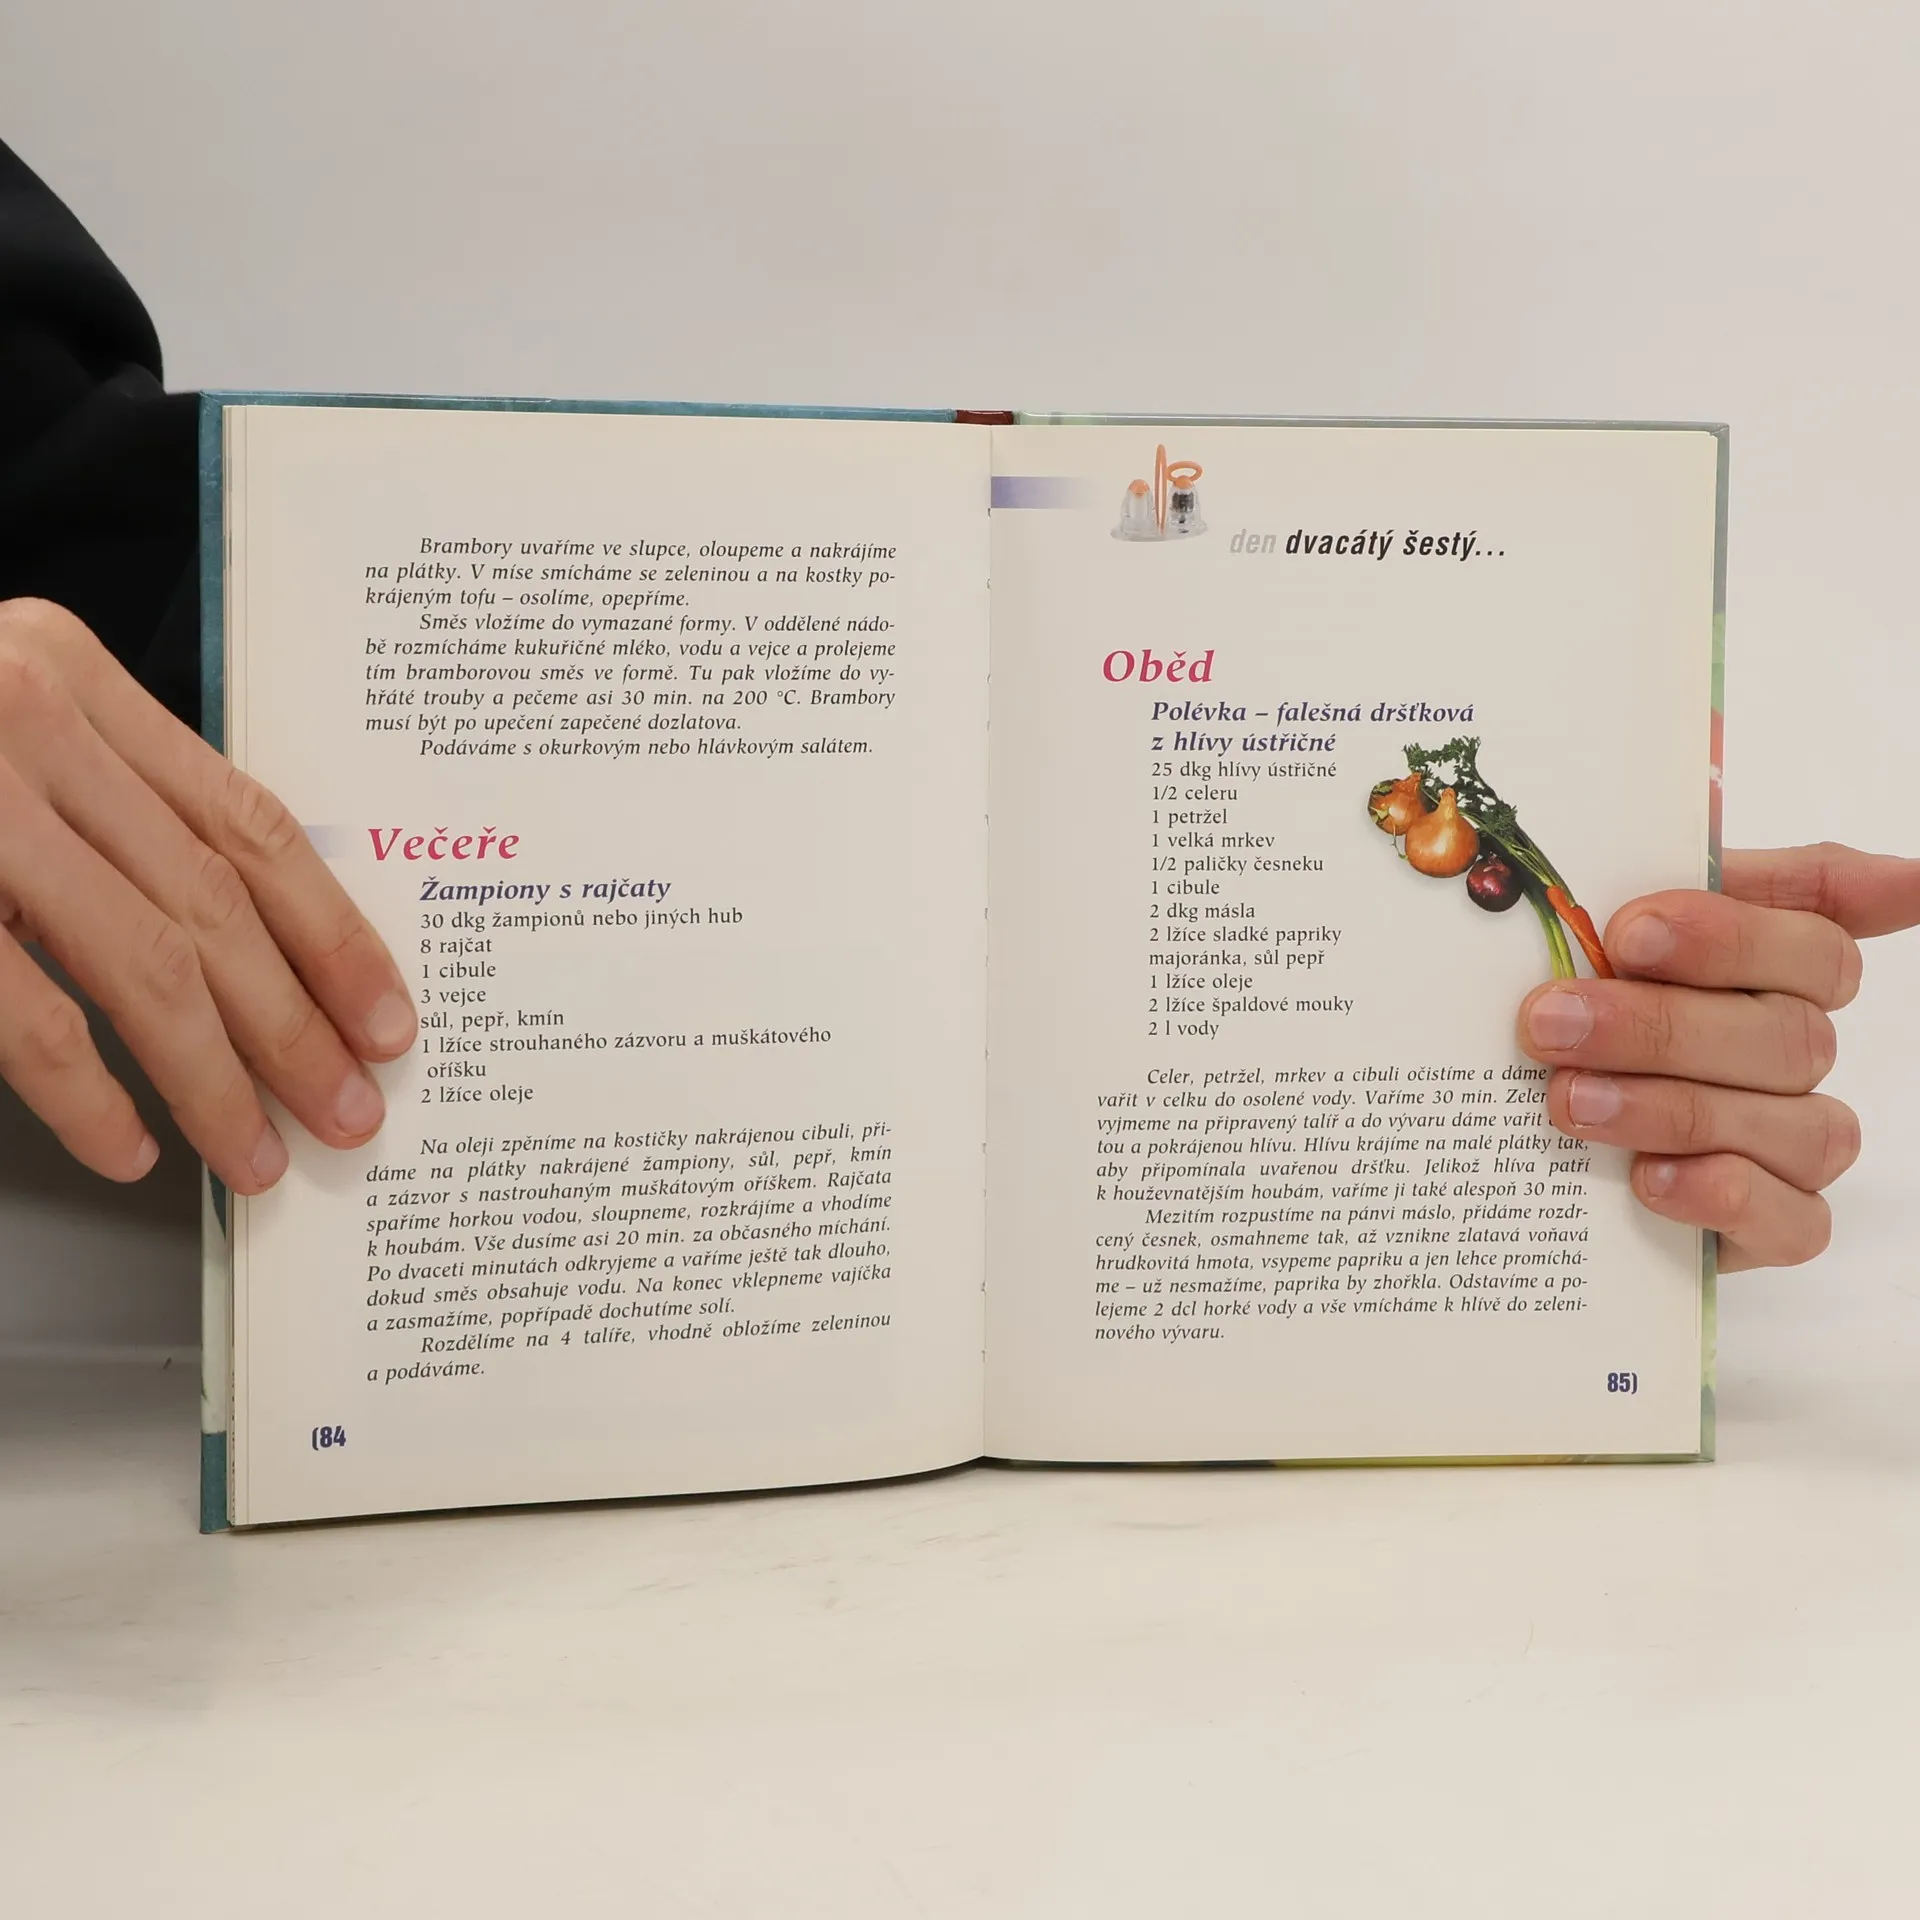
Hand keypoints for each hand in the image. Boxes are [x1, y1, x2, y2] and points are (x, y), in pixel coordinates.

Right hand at [0, 598, 414, 1191]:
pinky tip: (130, 1145)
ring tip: (261, 1151)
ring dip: (215, 1075)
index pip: (251, 824)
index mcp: (73, 679)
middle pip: (213, 902)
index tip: (387, 1017)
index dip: (334, 933)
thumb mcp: (5, 724)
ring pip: (140, 960)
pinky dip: (86, 1090)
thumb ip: (109, 802)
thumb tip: (243, 938)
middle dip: (296, 1024)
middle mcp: (25, 721)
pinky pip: (20, 1007)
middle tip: (349, 1110)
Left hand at [1517, 844, 1919, 1270]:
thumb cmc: (1571, 1005)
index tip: (1632, 929)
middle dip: (1659, 1026)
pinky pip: (1797, 1218)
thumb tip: (1699, 750)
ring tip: (1567, 1103)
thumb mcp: (1577, 924)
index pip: (1810, 927)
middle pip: (1786, 1029)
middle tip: (1551, 1022)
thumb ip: (1635, 849)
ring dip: (1673, 1108)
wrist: (1526, 1144)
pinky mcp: (1778, 1223)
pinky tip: (1647, 1181)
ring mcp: (1795, 1134)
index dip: (1730, 929)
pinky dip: (1725, 1196)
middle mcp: (1794, 1041)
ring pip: (1794, 1120)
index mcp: (1766, 958)